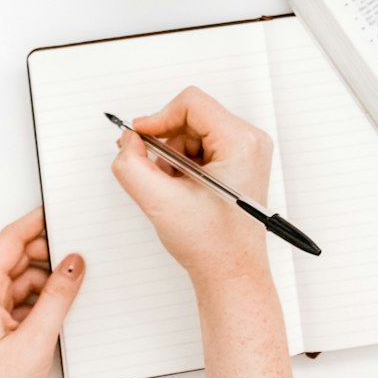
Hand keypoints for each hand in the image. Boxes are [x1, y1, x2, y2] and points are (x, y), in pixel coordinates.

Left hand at [0, 208, 84, 377]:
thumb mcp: (38, 338)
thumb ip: (59, 294)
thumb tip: (74, 263)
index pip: (9, 240)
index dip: (35, 222)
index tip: (59, 211)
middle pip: (14, 258)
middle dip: (46, 253)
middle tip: (77, 255)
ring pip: (18, 280)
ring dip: (45, 280)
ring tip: (71, 289)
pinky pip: (18, 300)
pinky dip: (39, 300)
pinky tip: (57, 310)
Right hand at [110, 85, 273, 287]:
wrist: (231, 273)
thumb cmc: (211, 245)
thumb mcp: (159, 202)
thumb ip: (131, 165)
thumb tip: (128, 139)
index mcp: (240, 142)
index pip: (191, 104)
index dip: (158, 117)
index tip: (138, 137)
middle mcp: (249, 141)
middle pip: (192, 116)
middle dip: (166, 143)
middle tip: (156, 173)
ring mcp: (246, 151)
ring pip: (193, 132)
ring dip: (173, 156)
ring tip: (172, 188)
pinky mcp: (238, 162)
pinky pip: (201, 147)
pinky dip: (183, 164)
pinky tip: (182, 190)